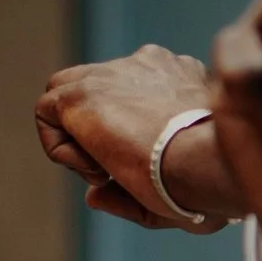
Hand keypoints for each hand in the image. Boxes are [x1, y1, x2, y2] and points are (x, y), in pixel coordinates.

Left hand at [34, 44, 238, 232]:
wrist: (208, 166)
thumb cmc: (214, 180)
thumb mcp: (186, 183)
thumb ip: (137, 189)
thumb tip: (93, 196)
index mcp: (182, 75)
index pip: (137, 90)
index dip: (131, 130)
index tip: (144, 164)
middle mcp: (148, 64)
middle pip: (101, 89)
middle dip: (101, 130)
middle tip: (121, 169)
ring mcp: (112, 74)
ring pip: (68, 97)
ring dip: (79, 140)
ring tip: (107, 171)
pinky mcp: (81, 93)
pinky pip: (47, 113)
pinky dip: (62, 150)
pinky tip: (98, 170)